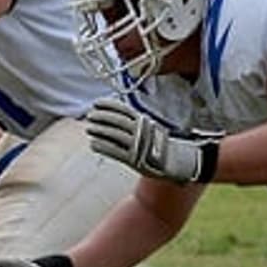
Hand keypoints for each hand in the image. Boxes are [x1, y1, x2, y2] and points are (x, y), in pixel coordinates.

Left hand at [86, 98, 218, 182]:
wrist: (177, 164)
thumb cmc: (163, 147)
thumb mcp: (152, 129)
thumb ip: (138, 123)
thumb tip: (121, 116)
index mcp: (145, 122)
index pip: (124, 110)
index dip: (109, 105)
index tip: (97, 103)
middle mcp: (141, 132)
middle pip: (117, 121)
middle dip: (101, 117)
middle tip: (90, 115)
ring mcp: (137, 146)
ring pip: (114, 135)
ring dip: (99, 130)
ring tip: (89, 127)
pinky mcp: (134, 160)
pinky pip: (115, 151)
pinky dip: (103, 146)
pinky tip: (93, 144)